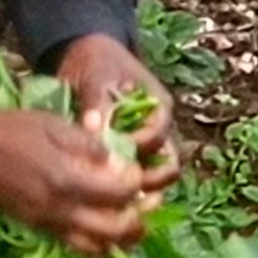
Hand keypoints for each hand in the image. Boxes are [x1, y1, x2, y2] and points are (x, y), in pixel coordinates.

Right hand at [0, 70, 152, 255]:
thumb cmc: (8, 130)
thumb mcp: (54, 126)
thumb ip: (91, 147)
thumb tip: (123, 164)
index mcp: (67, 180)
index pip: (121, 194)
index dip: (137, 184)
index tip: (137, 171)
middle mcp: (61, 210)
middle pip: (116, 231)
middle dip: (138, 220)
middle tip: (145, 203)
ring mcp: (47, 224)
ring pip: (97, 247)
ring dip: (120, 238)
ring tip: (128, 219)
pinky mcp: (37, 229)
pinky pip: (75, 245)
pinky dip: (96, 242)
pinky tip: (101, 224)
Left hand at [54, 34, 179, 194]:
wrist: (88, 57)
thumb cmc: (97, 63)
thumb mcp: (96, 77)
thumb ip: (98, 102)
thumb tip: (94, 129)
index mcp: (159, 107)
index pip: (158, 136)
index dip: (138, 146)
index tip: (113, 149)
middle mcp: (159, 130)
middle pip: (168, 165)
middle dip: (149, 180)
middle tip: (122, 189)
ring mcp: (147, 145)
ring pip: (155, 176)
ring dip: (139, 189)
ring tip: (114, 200)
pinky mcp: (130, 155)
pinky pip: (135, 177)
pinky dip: (124, 187)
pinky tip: (104, 195)